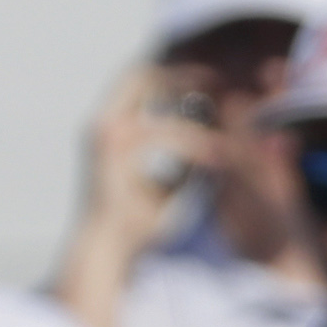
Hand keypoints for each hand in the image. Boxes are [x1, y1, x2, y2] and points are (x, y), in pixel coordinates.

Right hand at [75, 60, 217, 245]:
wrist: (107, 252)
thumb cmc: (134, 225)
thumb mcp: (168, 186)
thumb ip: (184, 163)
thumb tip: (215, 147)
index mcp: (112, 129)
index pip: (141, 81)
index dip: (175, 75)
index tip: (212, 81)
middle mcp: (102, 124)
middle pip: (140, 74)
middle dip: (181, 73)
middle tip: (219, 81)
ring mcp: (102, 134)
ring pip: (149, 94)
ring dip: (189, 99)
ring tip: (224, 108)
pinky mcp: (110, 153)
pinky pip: (158, 133)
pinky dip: (190, 140)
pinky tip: (217, 153)